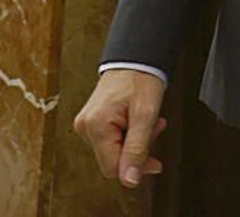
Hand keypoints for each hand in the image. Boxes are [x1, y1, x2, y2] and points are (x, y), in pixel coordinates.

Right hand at [73, 69, 168, 187]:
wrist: (134, 58)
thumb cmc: (140, 79)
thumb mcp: (145, 116)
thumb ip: (138, 149)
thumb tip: (130, 180)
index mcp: (95, 125)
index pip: (112, 168)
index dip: (136, 167)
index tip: (155, 160)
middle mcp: (85, 126)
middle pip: (113, 160)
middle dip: (138, 150)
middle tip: (154, 129)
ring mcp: (87, 124)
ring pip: (114, 151)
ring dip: (135, 141)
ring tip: (148, 122)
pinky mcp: (92, 122)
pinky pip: (111, 140)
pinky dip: (128, 134)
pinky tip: (137, 121)